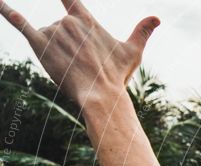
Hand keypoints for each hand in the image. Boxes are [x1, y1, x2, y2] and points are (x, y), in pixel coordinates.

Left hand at [0, 0, 158, 108]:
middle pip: (59, 27)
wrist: (100, 95)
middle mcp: (68, 22)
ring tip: (70, 68)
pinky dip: (9, 13)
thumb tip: (157, 18)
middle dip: (67, 45)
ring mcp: (54, 32)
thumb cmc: (116, 76)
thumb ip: (142, 32)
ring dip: (55, 50)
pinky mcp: (40, 45)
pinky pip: (20, 23)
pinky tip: (1, 5)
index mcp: (86, 20)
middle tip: (81, 65)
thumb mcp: (132, 52)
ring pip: (47, 35)